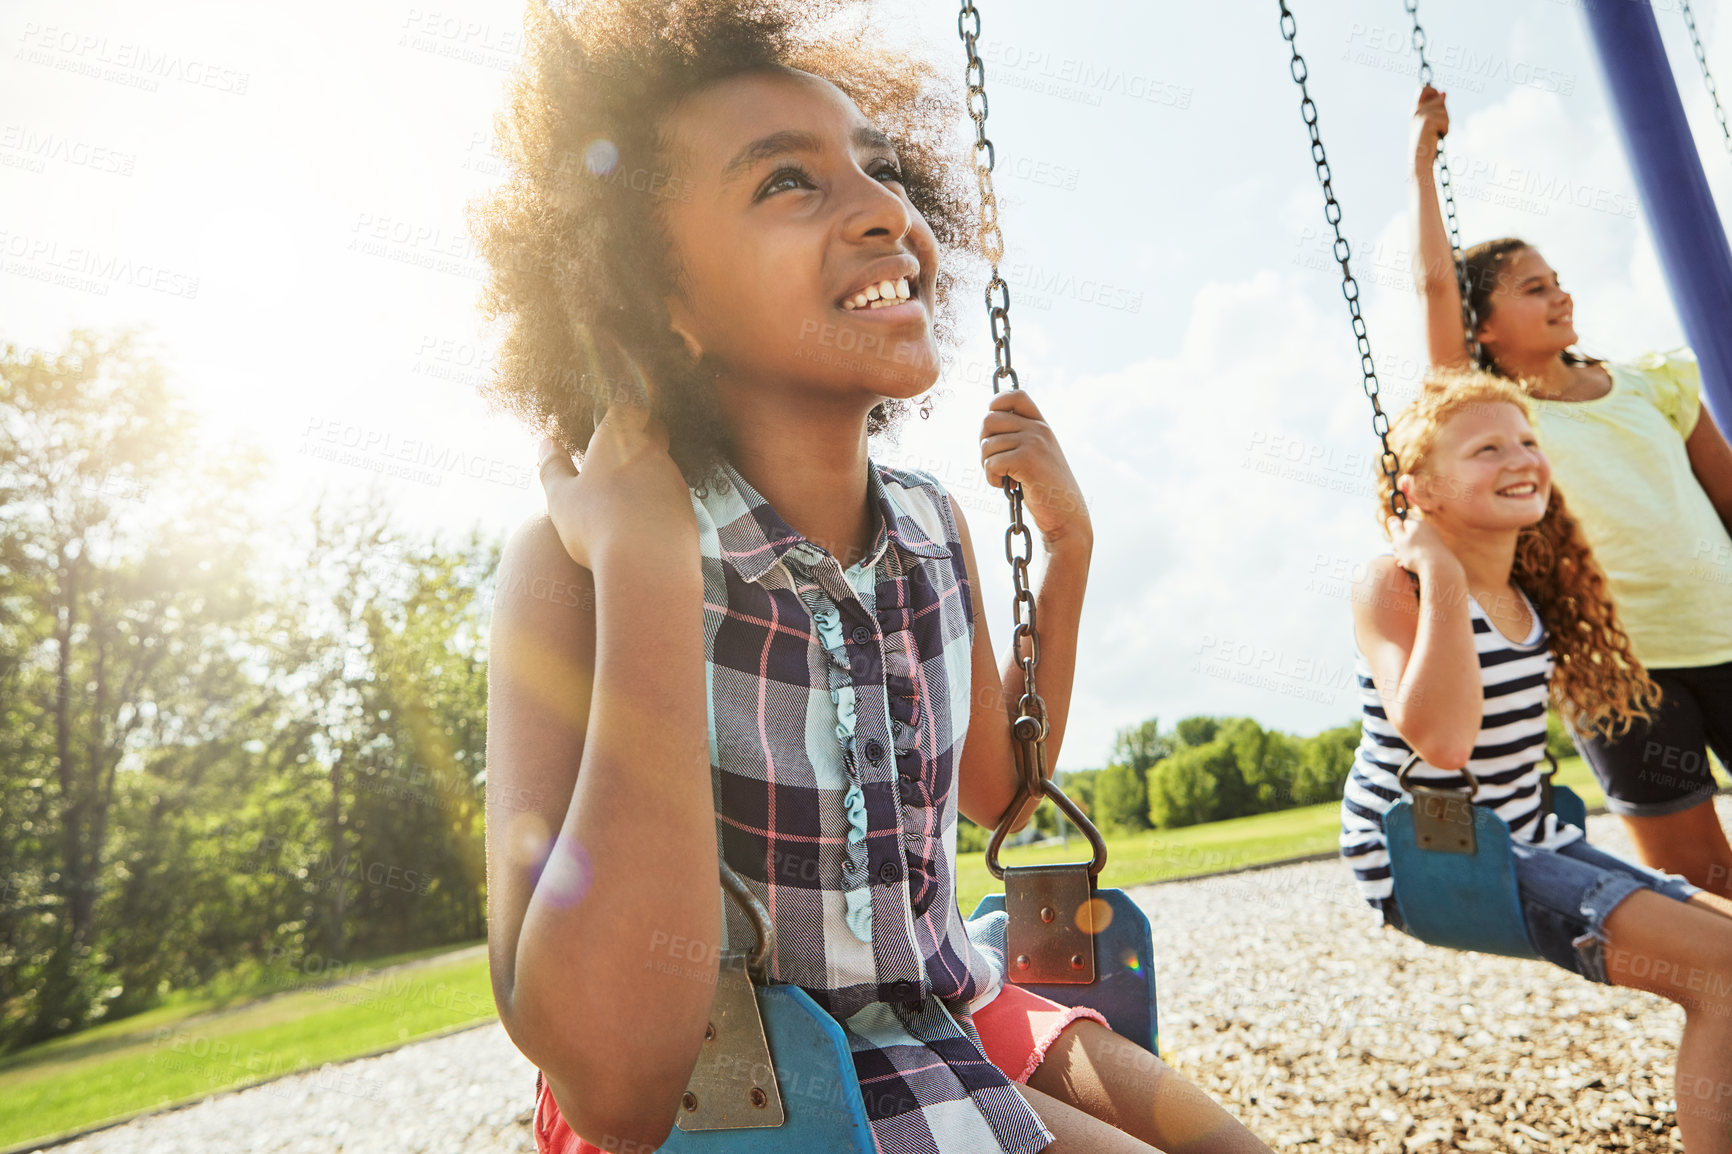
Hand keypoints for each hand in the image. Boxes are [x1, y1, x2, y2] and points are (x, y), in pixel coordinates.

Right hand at [536, 399, 696, 570]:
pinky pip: (673, 496)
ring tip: (626, 497)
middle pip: (653, 432)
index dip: (618, 414)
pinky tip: (645, 523)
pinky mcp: (688, 507)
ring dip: (648, 474)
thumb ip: (552, 467)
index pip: (626, 409)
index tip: (606, 423)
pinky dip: (659, 503)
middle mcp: (652, 453)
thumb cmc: (596, 525)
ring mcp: (674, 480)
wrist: (648, 565)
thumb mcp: (561, 497)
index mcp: (619, 440)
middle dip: (638, 438)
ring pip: (663, 466)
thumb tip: (546, 443)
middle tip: (615, 456)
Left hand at [979, 389, 1090, 550]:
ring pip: (986, 445)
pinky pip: (991, 463)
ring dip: (988, 466)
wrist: (1066, 516)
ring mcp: (1034, 442)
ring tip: (1006, 478)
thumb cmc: (1045, 490)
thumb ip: (1017, 437)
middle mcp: (1038, 428)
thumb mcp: (1034, 455)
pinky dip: (993, 479)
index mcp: (1041, 424)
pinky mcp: (1027, 459)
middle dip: (984, 444)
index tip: (995, 432)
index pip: (1014, 395)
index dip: (995, 406)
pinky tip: (1008, 486)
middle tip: (997, 464)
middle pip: (988, 420)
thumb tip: (985, 424)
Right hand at [1386, 506, 1460, 582]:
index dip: (1398, 531)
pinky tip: (1413, 565)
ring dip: (1408, 551)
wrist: (1438, 567)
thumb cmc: (1416, 553)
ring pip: (1416, 542)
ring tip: (1403, 562)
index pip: (1404, 521)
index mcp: (1417, 523)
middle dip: (1402, 543)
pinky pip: (1424, 549)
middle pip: (1411, 533)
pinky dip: (1418, 556)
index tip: (1395, 541)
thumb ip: (1395, 528)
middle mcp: (1427, 528)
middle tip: (1397, 554)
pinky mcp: (1438, 548)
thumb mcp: (1400, 540)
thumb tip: (1393, 518)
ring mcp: (1434, 538)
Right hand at [1410, 84, 1448, 167]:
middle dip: (1444, 113)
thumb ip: (1436, 107)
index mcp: (1415, 111)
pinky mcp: (1428, 121)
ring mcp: (1421, 116)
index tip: (1438, 97)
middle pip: (1440, 100)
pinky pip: (1446, 121)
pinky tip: (1436, 137)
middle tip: (1436, 128)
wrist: (1420, 159)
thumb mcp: (1431, 122)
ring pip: (1445, 111)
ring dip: (1445, 124)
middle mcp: (1416, 112)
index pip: (1424, 89)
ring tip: (1435, 134)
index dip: (1433, 90)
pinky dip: (1445, 131)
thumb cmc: (1426, 144)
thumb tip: (1443, 92)